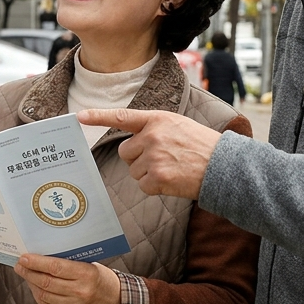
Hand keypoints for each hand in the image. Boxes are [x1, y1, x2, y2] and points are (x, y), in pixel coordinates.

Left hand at [14, 254, 122, 303]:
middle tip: (19, 265)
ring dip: (31, 284)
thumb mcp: (89, 264)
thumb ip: (68, 262)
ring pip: (44, 295)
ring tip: (25, 275)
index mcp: (86, 274)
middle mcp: (80, 292)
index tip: (24, 258)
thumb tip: (42, 255)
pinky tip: (35, 288)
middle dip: (29, 272)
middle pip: (46, 282)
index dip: (36, 263)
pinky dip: (38, 296)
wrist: (116, 302)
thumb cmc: (100, 278)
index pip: (55, 267)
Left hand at [77, 108, 222, 198]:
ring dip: (148, 173)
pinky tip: (172, 180)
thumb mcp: (178, 125)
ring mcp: (154, 157)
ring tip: (172, 168)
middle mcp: (152, 136)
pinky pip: (143, 185)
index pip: (122, 117)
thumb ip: (154, 128)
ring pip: (134, 170)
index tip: (79, 116)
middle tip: (163, 159)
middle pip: (125, 151)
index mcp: (157, 119)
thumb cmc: (202, 146)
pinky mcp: (158, 177)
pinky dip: (155, 187)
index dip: (98, 116)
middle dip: (138, 158)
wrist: (224, 166)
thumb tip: (131, 144)